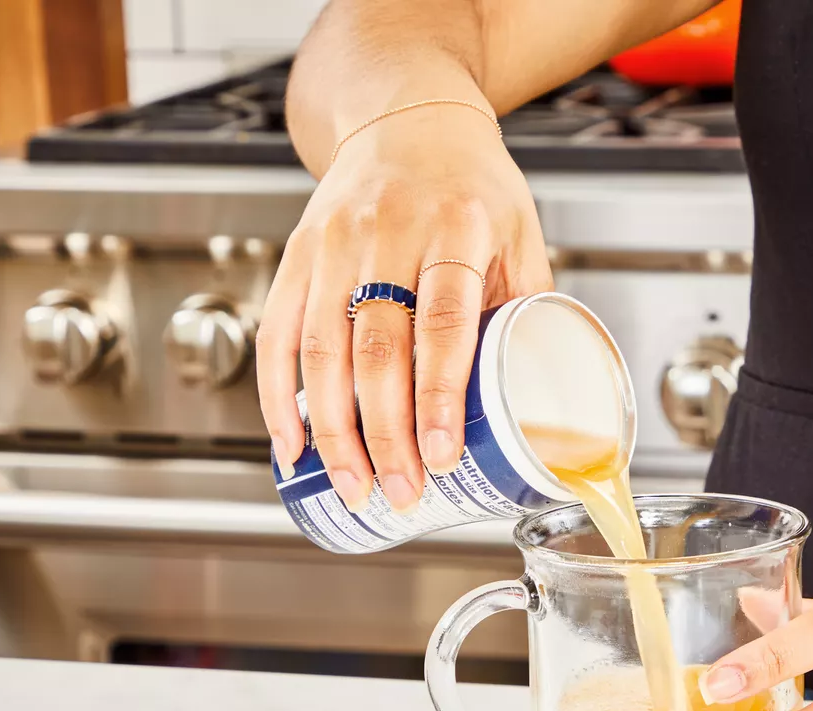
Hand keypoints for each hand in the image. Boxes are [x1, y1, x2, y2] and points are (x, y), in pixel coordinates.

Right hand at [256, 105, 551, 512]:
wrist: (406, 117)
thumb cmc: (474, 185)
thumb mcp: (521, 235)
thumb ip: (523, 311)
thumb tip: (533, 401)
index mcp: (458, 227)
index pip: (444, 323)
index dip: (438, 395)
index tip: (440, 454)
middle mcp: (389, 231)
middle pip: (377, 349)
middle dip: (385, 433)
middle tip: (399, 491)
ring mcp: (335, 242)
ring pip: (322, 350)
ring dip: (333, 430)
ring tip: (354, 484)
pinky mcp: (298, 253)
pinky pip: (278, 333)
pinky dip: (279, 395)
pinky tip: (293, 443)